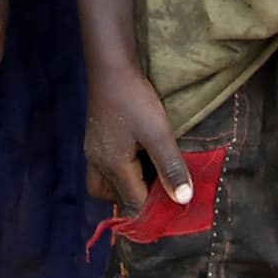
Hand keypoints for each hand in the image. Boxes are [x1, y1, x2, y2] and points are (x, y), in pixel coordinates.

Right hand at [81, 60, 188, 217]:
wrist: (111, 67)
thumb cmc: (135, 99)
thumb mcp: (158, 133)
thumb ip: (171, 167)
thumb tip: (183, 200)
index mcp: (112, 166)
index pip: (133, 204)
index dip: (155, 210)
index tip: (177, 205)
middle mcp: (98, 165)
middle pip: (117, 200)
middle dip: (139, 202)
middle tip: (164, 192)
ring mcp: (93, 153)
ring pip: (107, 188)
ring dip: (128, 189)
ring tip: (152, 179)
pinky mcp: (95, 142)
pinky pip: (106, 172)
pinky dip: (124, 175)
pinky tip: (141, 161)